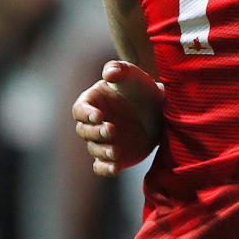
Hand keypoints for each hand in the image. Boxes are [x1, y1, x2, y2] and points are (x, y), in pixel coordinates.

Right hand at [72, 60, 164, 176]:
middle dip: (95, 132)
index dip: (86, 114)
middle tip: (111, 129)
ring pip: (94, 149)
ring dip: (102, 151)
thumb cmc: (140, 87)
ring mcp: (103, 141)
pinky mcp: (114, 156)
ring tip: (116, 151)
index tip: (99, 115)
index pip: (79, 110)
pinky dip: (106, 169)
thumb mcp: (131, 74)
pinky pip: (102, 166)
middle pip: (84, 131)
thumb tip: (109, 74)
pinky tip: (115, 167)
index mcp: (91, 102)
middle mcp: (93, 124)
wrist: (160, 108)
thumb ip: (118, 69)